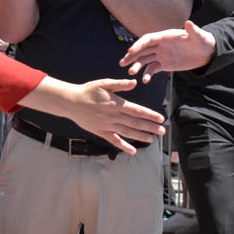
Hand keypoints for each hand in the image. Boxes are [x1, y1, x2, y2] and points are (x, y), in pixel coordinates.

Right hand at [19, 77, 164, 153]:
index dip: (150, 115)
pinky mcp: (101, 132)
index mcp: (117, 104)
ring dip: (141, 136)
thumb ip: (120, 84)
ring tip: (152, 139)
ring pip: (127, 132)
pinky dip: (123, 146)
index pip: (138, 111)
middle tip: (162, 131)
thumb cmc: (89, 91)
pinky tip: (132, 151)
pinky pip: (114, 140)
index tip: (161, 118)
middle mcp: (114, 116)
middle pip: (135, 123)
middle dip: (150, 127)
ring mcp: (107, 125)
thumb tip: (134, 82)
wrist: (71, 102)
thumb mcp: (105, 83)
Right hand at [121, 20, 216, 82]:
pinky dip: (148, 74)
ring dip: (137, 65)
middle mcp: (161, 45)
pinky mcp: (165, 64)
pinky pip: (153, 69)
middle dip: (132, 55)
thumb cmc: (203, 41)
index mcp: (166, 36)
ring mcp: (162, 54)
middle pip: (143, 49)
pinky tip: (145, 80)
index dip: (139, 45)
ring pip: (145, 59)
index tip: (130, 52)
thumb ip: (193, 31)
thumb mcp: (199, 36)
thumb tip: (189, 23)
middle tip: (123, 63)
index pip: (148, 39)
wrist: (206, 52)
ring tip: (131, 73)